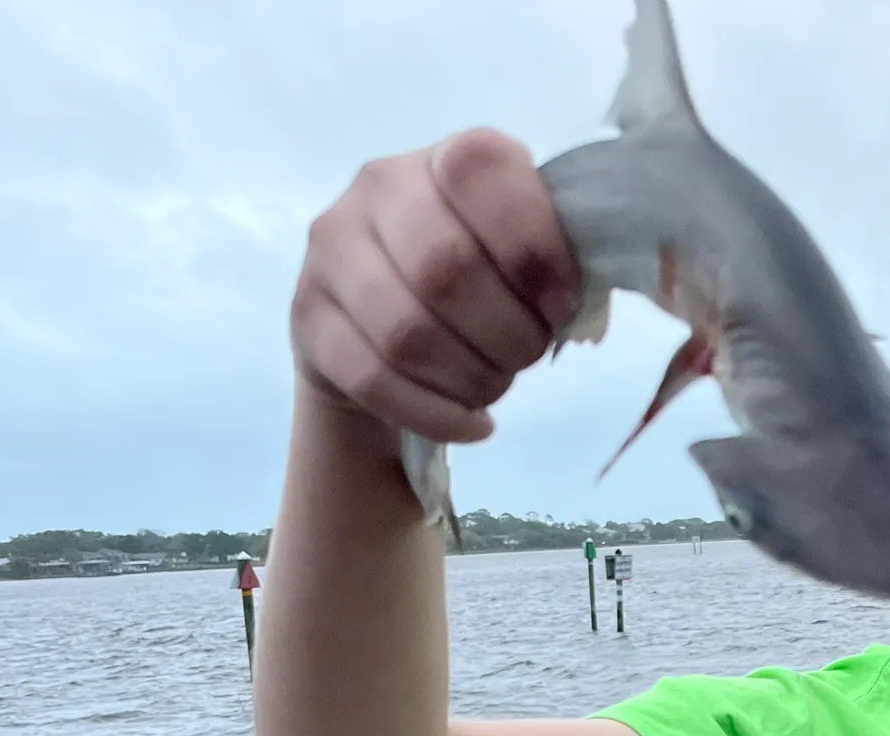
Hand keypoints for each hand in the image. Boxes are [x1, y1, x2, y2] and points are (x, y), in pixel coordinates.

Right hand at [290, 128, 579, 444]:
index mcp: (449, 158)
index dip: (533, 249)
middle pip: (445, 270)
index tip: (560, 306)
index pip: (483, 172)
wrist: (384, 321)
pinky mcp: (309, 319)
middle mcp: (379, 187)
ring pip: (407, 334)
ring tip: (494, 386)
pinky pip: (374, 380)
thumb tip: (581, 303)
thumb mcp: (522, 250)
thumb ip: (554, 256)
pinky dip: (438, 415)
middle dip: (506, 334)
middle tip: (526, 357)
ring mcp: (332, 252)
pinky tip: (472, 424)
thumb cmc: (480, 282)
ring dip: (471, 378)